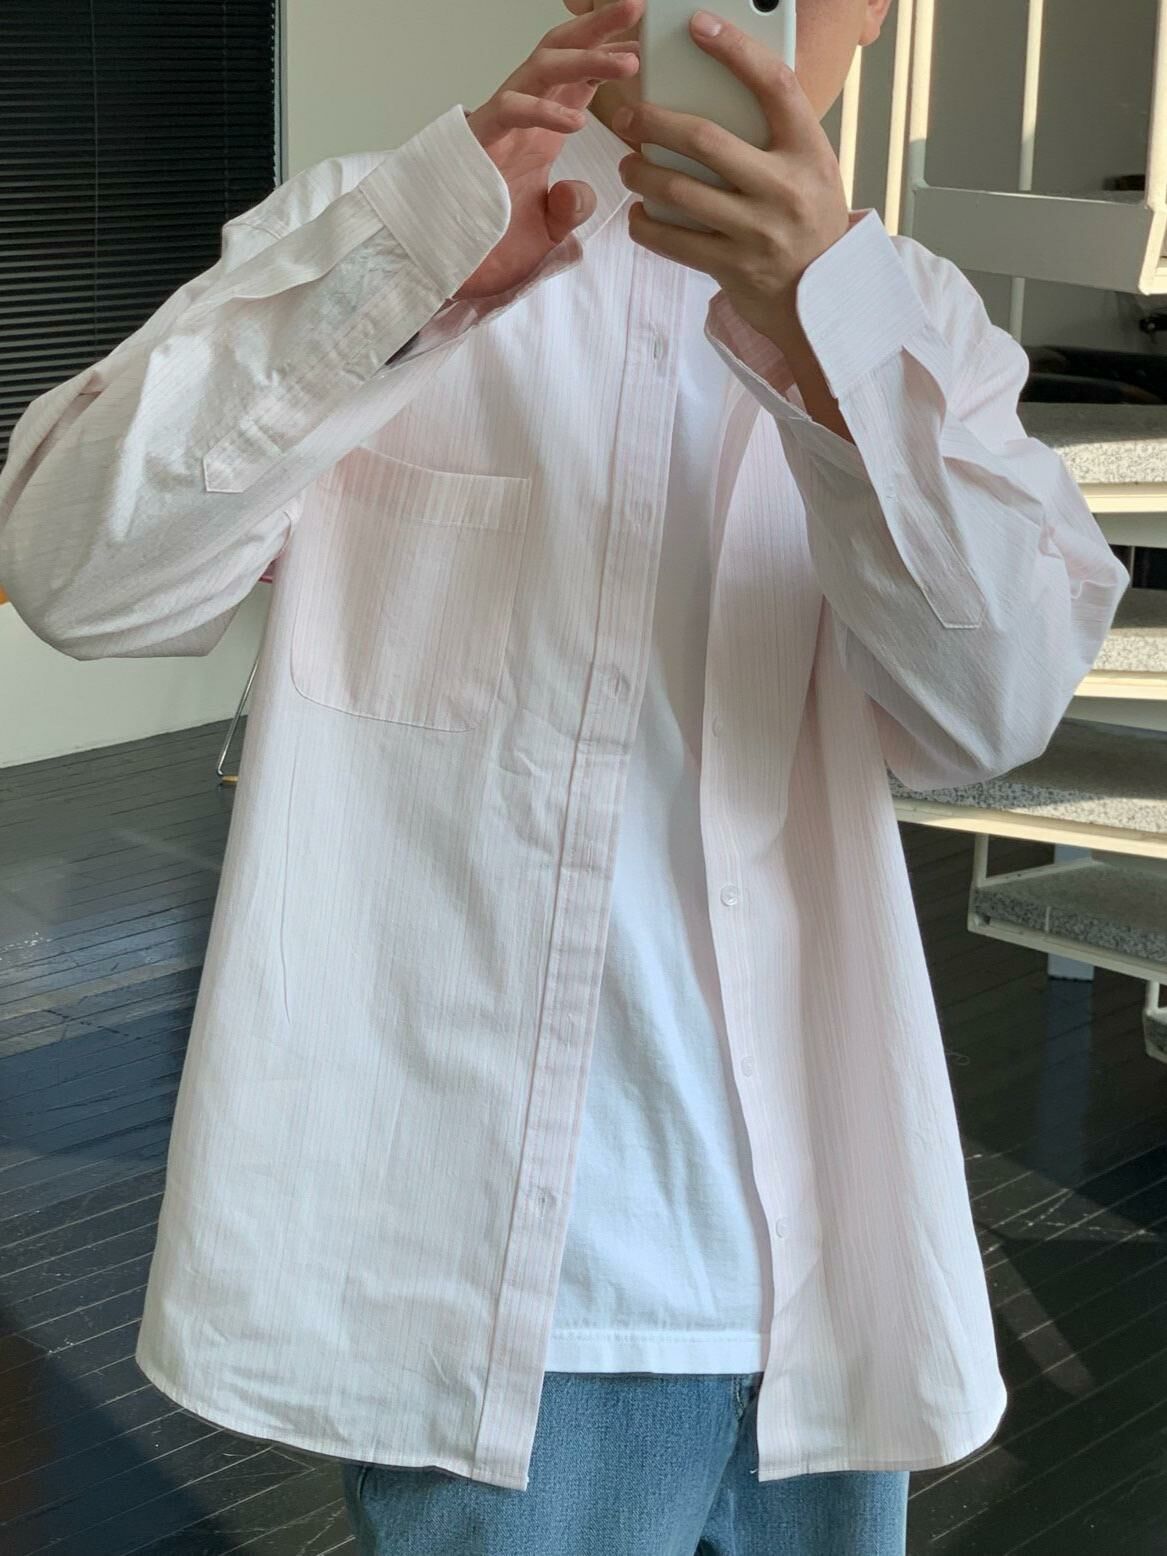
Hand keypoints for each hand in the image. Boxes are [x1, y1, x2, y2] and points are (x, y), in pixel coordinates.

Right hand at [457, 0, 642, 300]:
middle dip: (599, 27)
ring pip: (544, 68)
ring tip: (629, 61)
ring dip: (587, 59)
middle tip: (639, 8)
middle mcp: (523, 114)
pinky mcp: (481, 139)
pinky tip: (577, 120)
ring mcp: (501, 123)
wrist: (446, 264)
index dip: (610, 53)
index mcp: (542, 126)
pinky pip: (513, 109)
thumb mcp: (545, 229)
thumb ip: (570, 209)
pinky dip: (545, 111)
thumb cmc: (489, 241)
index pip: (579, 76)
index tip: (647, 40)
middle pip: (562, 51)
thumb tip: (581, 193)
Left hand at [612, 10, 848, 354]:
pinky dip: (646, 225)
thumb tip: (718, 94)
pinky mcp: (733, 267)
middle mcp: (785, 188)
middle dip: (654, 123)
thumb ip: (775, 137)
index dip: (736, 50)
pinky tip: (638, 214)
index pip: (774, 84)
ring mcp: (757, 231)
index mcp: (808, 152)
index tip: (699, 25)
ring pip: (679, 190)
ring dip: (641, 175)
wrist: (824, 298)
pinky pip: (673, 241)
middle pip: (705, 139)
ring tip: (630, 168)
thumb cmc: (810, 222)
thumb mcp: (811, 170)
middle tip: (629, 118)